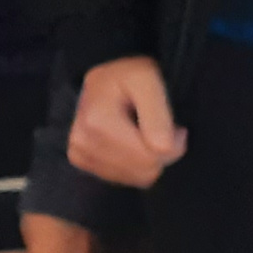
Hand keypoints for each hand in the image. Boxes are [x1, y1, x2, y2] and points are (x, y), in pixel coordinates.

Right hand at [67, 58, 185, 187]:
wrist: (104, 75)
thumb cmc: (128, 74)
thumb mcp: (148, 82)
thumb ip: (158, 116)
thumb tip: (163, 150)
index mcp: (98, 123)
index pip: (150, 157)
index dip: (173, 144)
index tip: (173, 124)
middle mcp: (82, 142)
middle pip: (143, 171)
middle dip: (161, 154)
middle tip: (159, 127)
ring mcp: (79, 153)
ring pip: (135, 178)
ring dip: (147, 160)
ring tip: (143, 132)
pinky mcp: (80, 160)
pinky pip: (122, 178)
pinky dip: (133, 165)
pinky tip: (130, 143)